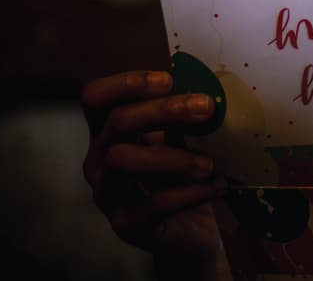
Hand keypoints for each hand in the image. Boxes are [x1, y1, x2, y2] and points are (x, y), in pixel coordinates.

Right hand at [81, 70, 225, 273]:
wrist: (191, 232)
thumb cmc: (183, 176)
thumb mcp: (183, 141)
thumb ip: (183, 119)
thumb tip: (207, 91)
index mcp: (110, 132)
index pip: (96, 97)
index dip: (126, 83)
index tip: (168, 80)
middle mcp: (99, 159)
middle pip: (116, 122)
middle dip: (162, 110)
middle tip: (205, 107)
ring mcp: (107, 193)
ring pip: (121, 160)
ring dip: (172, 156)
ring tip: (209, 163)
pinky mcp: (125, 224)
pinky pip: (152, 204)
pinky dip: (189, 193)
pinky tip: (216, 186)